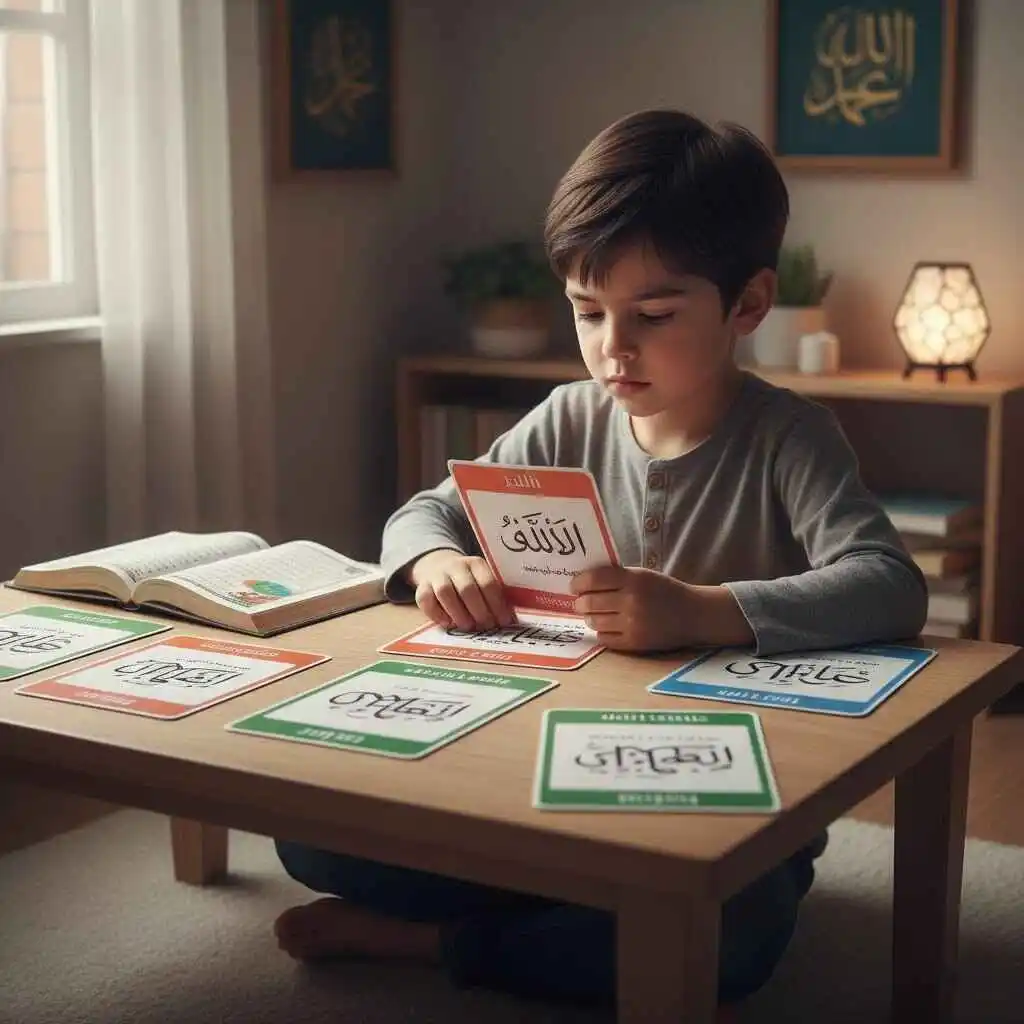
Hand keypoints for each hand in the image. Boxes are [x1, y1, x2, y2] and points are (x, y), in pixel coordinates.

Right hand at [407, 549, 515, 630]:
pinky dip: (436, 614)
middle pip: (467, 588)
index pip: (488, 583)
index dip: (497, 604)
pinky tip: (448, 623)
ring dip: (458, 613)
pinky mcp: (421, 587)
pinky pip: (425, 600)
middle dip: (479, 611)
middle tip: (487, 626)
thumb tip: (510, 619)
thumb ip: (496, 597)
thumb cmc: (469, 580)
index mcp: (476, 564)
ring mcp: (437, 576)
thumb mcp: (483, 580)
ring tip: (468, 627)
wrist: (438, 565)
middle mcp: (456, 566)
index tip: (504, 621)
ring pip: (445, 592)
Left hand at [570, 565, 753, 651]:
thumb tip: (583, 582)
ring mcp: (632, 624)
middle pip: (588, 603)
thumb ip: (616, 577)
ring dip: (590, 617)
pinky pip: (604, 639)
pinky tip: (608, 626)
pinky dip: (602, 632)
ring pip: (594, 622)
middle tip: (581, 602)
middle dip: (580, 602)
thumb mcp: (643, 575)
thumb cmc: (664, 591)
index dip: (578, 583)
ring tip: (595, 614)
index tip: (575, 586)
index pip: (593, 579)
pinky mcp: (635, 643)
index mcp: (633, 580)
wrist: (693, 614)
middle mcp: (631, 602)